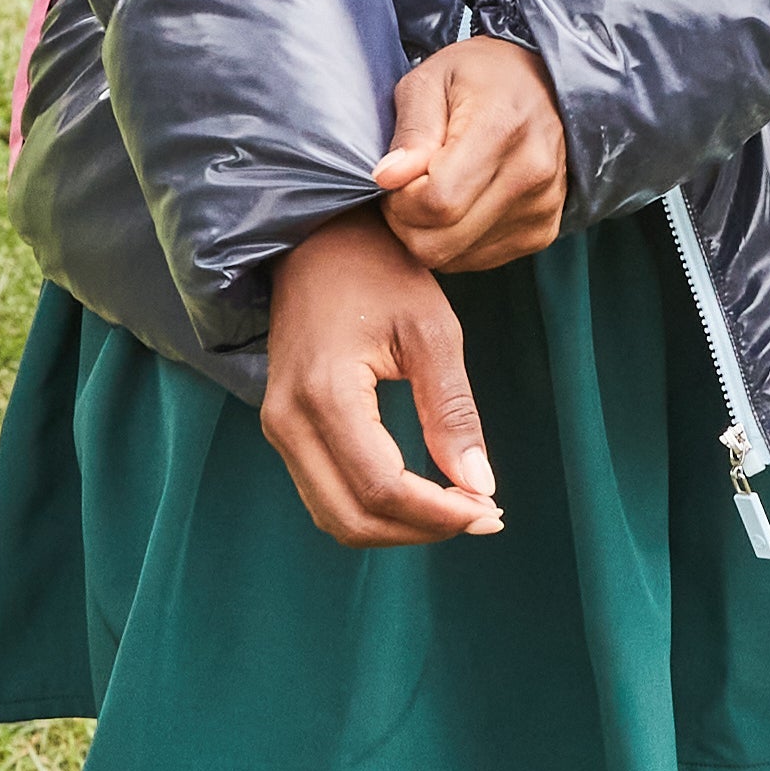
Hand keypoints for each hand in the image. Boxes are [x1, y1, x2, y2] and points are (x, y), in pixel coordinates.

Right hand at [262, 215, 506, 546]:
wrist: (316, 241)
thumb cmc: (380, 272)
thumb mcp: (432, 331)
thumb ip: (453, 411)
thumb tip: (479, 487)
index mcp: (325, 393)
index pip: (381, 487)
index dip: (438, 514)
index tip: (491, 511)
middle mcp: (288, 420)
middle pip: (354, 517)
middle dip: (422, 530)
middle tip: (484, 516)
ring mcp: (278, 427)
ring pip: (336, 516)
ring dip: (399, 527)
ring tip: (458, 509)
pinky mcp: (283, 429)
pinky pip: (326, 494)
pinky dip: (375, 508)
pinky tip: (422, 494)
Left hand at [373, 35, 567, 274]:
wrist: (546, 85)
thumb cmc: (479, 77)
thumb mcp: (430, 80)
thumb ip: (410, 131)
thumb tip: (388, 179)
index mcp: (501, 129)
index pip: (436, 202)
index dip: (400, 198)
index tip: (397, 174)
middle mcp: (530, 175)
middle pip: (440, 243)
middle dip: (408, 223)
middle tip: (409, 187)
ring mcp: (541, 209)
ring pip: (455, 258)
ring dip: (431, 233)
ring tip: (436, 191)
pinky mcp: (543, 231)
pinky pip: (477, 260)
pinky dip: (456, 241)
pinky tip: (461, 204)